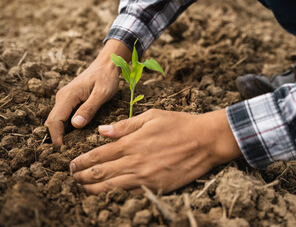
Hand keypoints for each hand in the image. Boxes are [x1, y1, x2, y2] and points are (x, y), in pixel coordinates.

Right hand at [45, 39, 130, 144]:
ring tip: (69, 150)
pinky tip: (74, 138)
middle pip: (52, 122)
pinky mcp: (70, 101)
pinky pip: (64, 117)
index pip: (55, 121)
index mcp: (68, 96)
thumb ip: (89, 108)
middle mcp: (62, 98)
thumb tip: (75, 125)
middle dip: (56, 139)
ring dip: (60, 134)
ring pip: (57, 120)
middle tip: (65, 156)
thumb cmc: (106, 78)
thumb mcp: (102, 94)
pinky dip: (65, 128)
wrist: (106, 65)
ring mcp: (65, 99)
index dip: (56, 138)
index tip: (62, 152)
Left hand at [70, 109, 241, 193]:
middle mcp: (135, 161)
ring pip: (111, 187)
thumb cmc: (180, 125)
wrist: (206, 141)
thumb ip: (125, 125)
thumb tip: (102, 131)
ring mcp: (145, 177)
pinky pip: (130, 194)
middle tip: (72, 177)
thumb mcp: (152, 117)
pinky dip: (115, 195)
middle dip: (83, 176)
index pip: (99, 154)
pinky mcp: (156, 187)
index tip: (72, 163)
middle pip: (101, 172)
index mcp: (132, 142)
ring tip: (83, 188)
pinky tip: (107, 195)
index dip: (82, 160)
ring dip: (93, 188)